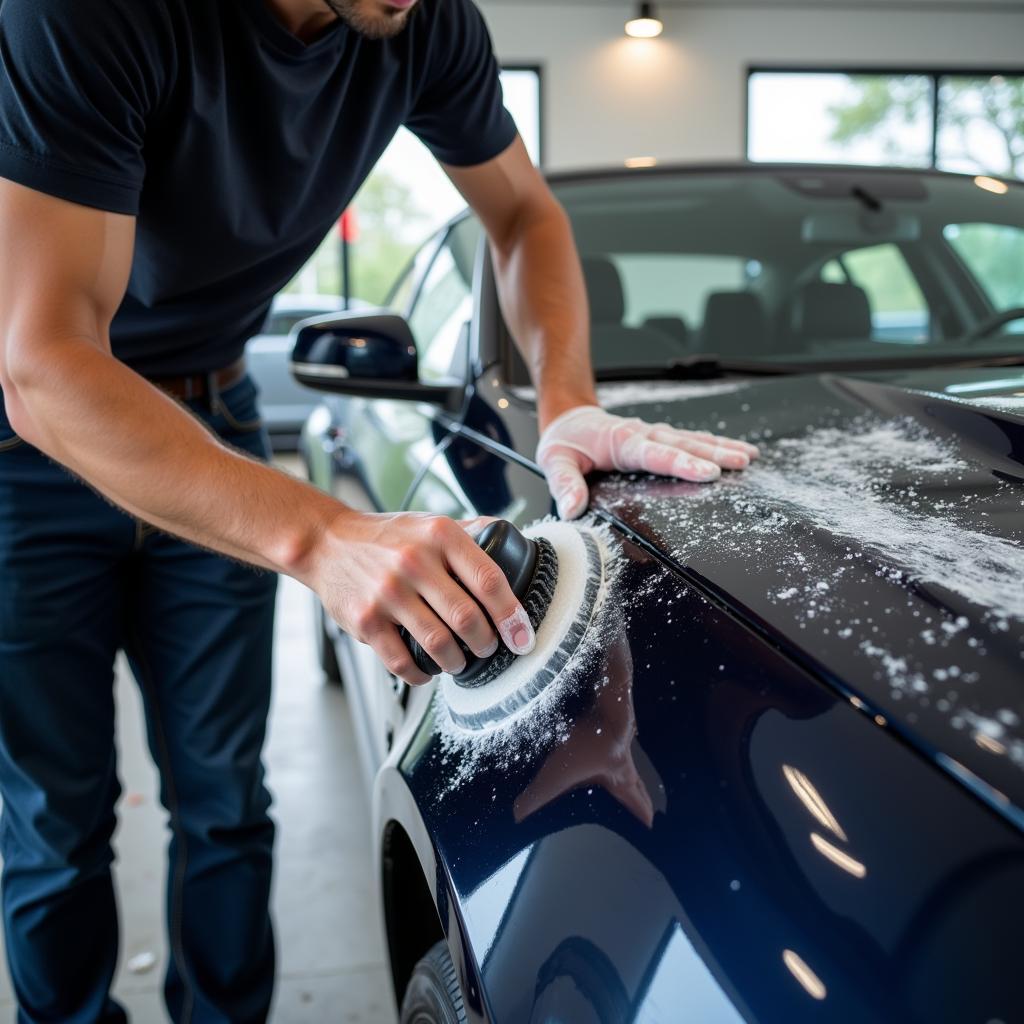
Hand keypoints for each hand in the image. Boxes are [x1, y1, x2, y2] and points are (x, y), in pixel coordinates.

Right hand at [310, 510, 535, 684]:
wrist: (327, 542)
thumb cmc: (386, 536)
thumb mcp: (430, 523)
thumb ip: (471, 532)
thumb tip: (513, 540)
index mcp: (440, 535)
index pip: (489, 580)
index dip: (512, 615)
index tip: (521, 636)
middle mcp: (414, 561)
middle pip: (467, 617)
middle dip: (486, 643)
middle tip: (488, 648)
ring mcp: (388, 592)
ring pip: (439, 643)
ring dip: (457, 662)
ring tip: (460, 661)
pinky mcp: (366, 620)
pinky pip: (402, 661)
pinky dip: (421, 674)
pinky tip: (427, 670)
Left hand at [537, 405, 759, 519]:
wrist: (571, 418)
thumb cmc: (566, 440)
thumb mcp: (555, 460)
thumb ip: (565, 483)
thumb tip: (573, 507)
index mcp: (622, 441)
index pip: (656, 454)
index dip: (683, 463)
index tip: (708, 473)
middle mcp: (644, 434)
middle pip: (684, 445)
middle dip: (714, 454)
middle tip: (741, 463)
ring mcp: (655, 435)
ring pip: (693, 440)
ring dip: (721, 448)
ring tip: (749, 457)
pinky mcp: (661, 439)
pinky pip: (692, 441)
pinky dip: (715, 445)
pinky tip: (738, 451)